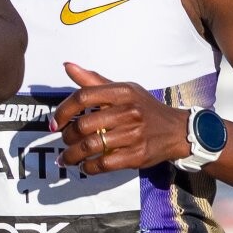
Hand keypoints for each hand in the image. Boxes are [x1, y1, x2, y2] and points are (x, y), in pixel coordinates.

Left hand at [52, 62, 185, 174]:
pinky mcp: (137, 155)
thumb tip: (67, 66)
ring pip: (91, 146)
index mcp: (122, 92)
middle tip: (64, 140)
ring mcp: (134, 134)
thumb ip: (93, 80)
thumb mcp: (124, 89)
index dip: (64, 110)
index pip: (84, 97)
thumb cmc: (145, 108)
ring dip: (72, 155)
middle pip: (84, 125)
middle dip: (67, 136)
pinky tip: (84, 166)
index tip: (55, 122)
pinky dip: (89, 167)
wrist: (176, 130)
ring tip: (65, 158)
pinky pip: (104, 163)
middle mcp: (128, 111)